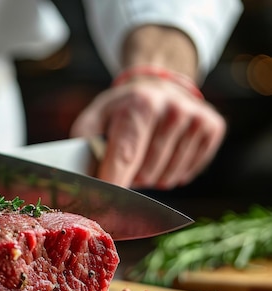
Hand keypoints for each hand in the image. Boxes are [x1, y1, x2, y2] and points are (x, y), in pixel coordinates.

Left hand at [70, 78, 225, 189]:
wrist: (158, 85)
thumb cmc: (119, 111)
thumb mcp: (94, 118)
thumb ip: (84, 147)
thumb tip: (76, 179)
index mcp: (139, 105)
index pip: (125, 155)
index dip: (113, 183)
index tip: (103, 204)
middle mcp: (172, 110)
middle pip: (145, 174)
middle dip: (129, 177)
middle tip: (126, 160)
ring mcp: (196, 118)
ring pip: (166, 179)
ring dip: (150, 177)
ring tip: (145, 153)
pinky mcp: (213, 128)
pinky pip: (185, 175)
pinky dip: (170, 172)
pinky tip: (166, 152)